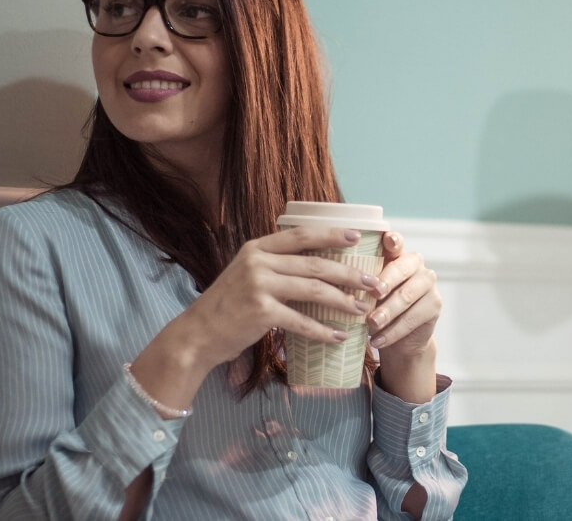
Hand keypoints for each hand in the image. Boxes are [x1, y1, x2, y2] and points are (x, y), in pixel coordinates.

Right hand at [184, 226, 382, 367]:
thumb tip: (317, 265)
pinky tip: (339, 337)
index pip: (302, 235)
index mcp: (257, 248)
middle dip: (349, 274)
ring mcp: (258, 286)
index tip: (357, 238)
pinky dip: (323, 331)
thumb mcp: (247, 274)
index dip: (331, 234)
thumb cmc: (228, 306)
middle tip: (373, 284)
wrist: (197, 334)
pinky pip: (301, 321)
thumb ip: (275, 265)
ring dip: (343, 301)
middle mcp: (258, 262)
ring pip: (313, 290)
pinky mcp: (260, 312)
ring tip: (363, 310)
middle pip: (315, 264)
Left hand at [367, 232, 440, 357]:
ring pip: (406, 296)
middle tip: (373, 295)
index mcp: (397, 254)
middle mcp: (416, 263)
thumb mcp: (366, 292)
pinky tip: (378, 340)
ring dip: (387, 312)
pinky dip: (393, 332)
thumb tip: (340, 285)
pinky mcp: (435, 305)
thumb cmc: (377, 307)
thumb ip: (361, 283)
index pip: (395, 242)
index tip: (388, 239)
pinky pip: (412, 318)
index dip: (393, 240)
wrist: (399, 337)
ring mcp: (429, 283)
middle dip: (385, 283)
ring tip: (371, 324)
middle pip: (400, 270)